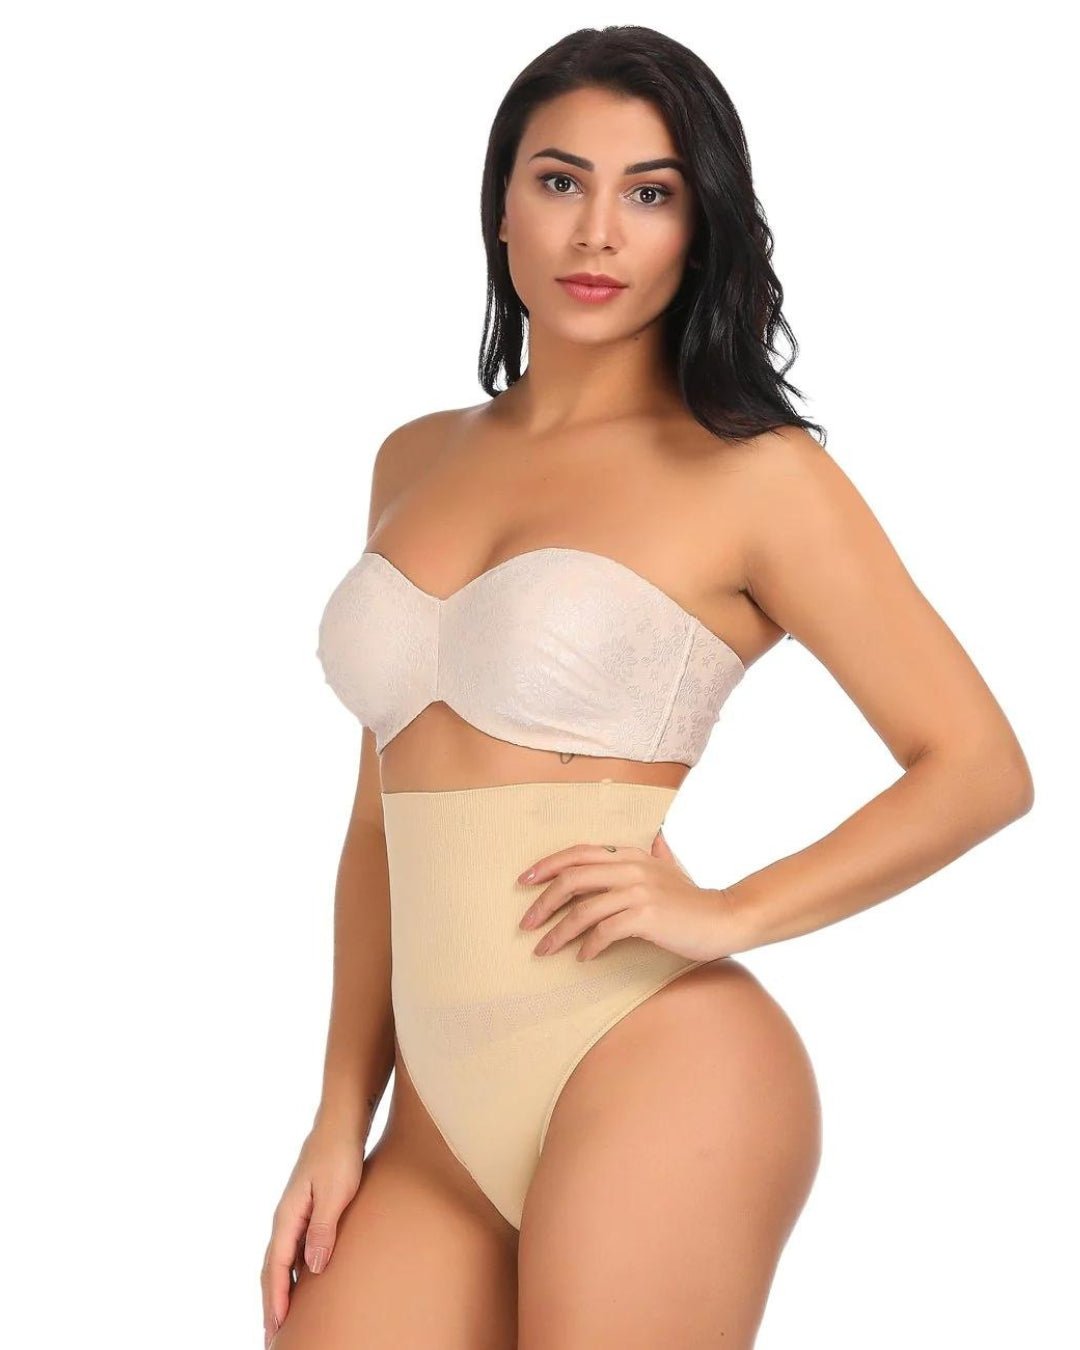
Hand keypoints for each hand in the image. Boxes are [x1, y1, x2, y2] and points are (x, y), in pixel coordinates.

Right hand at [260, 1119, 365, 1346]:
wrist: (342, 1120)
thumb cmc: (341, 1153)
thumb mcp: (336, 1193)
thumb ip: (323, 1229)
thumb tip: (311, 1269)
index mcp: (288, 1215)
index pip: (276, 1267)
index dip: (277, 1299)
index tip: (277, 1329)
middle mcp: (286, 1216)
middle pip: (272, 1268)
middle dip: (271, 1303)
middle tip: (272, 1337)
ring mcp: (295, 1211)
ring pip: (281, 1259)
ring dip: (280, 1289)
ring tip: (282, 1318)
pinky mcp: (307, 1207)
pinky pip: (293, 1247)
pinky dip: (292, 1270)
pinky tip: (303, 1280)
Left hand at [517, 825, 737, 963]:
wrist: (726, 918)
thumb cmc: (695, 899)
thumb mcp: (673, 868)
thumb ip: (659, 852)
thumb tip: (657, 835)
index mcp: (632, 855)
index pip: (579, 853)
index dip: (548, 865)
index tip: (524, 881)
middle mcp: (631, 868)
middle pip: (572, 879)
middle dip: (543, 902)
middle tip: (526, 924)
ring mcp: (639, 891)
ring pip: (584, 908)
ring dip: (558, 932)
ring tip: (544, 950)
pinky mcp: (647, 916)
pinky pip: (605, 931)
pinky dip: (588, 946)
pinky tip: (582, 958)